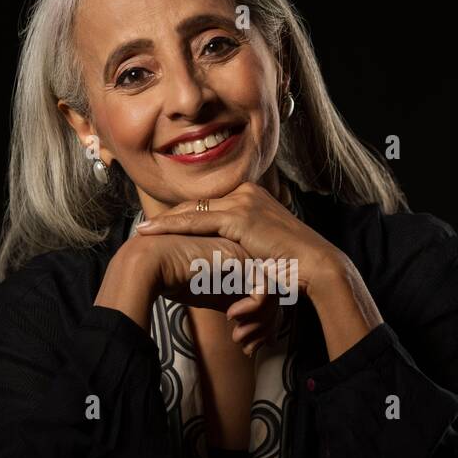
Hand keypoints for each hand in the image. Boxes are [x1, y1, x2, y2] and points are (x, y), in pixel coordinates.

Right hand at [100, 234, 283, 354]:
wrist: (149, 264)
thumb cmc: (172, 278)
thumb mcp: (210, 295)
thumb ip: (232, 303)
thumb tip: (251, 327)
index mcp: (239, 257)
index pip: (262, 291)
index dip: (260, 321)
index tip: (248, 344)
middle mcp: (245, 252)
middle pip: (273, 292)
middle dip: (264, 325)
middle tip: (248, 346)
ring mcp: (243, 252)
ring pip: (272, 291)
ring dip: (260, 322)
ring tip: (240, 337)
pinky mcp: (238, 257)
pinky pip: (262, 288)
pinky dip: (252, 310)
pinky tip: (232, 317)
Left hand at [134, 181, 337, 300]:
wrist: (315, 265)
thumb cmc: (293, 264)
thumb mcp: (263, 247)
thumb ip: (243, 244)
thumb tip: (228, 256)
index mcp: (251, 196)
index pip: (208, 206)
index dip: (182, 217)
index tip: (160, 227)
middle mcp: (245, 192)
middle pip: (196, 205)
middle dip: (169, 218)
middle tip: (143, 229)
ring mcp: (242, 201)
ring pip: (192, 211)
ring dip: (164, 222)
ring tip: (141, 232)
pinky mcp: (239, 216)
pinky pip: (196, 222)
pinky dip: (171, 227)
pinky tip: (152, 233)